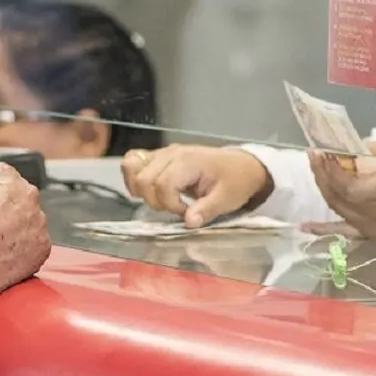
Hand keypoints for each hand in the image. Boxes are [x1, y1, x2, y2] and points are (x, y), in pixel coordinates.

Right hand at [0, 163, 49, 333]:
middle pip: (20, 201)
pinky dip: (23, 255)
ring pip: (30, 225)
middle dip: (8, 215)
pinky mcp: (43, 245)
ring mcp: (38, 220)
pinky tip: (2, 261)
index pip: (2, 180)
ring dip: (17, 235)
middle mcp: (25, 192)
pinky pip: (35, 248)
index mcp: (2, 174)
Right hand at [121, 145, 271, 227]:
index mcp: (188, 162)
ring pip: (132, 167)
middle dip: (155, 201)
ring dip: (142, 190)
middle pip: (143, 179)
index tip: (187, 212)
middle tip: (176, 207)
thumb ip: (206, 210)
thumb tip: (189, 223)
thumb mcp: (227, 199)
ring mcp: (163, 153)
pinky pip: (133, 161)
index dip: (171, 206)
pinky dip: (134, 177)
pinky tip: (149, 190)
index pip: (162, 185)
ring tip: (162, 199)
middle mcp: (171, 153)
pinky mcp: (159, 156)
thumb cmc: (236, 181)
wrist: (243, 165)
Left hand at [306, 140, 375, 240]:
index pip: (346, 184)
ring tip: (316, 170)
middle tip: (314, 155)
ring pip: (337, 208)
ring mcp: (370, 226)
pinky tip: (304, 227)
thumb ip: (370, 153)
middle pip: (338, 195)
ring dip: (324, 188)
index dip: (330, 169)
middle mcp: (374, 212)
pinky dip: (323, 229)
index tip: (321, 151)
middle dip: (322, 173)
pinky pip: (344, 232)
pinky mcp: (370, 233)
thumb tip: (344, 150)